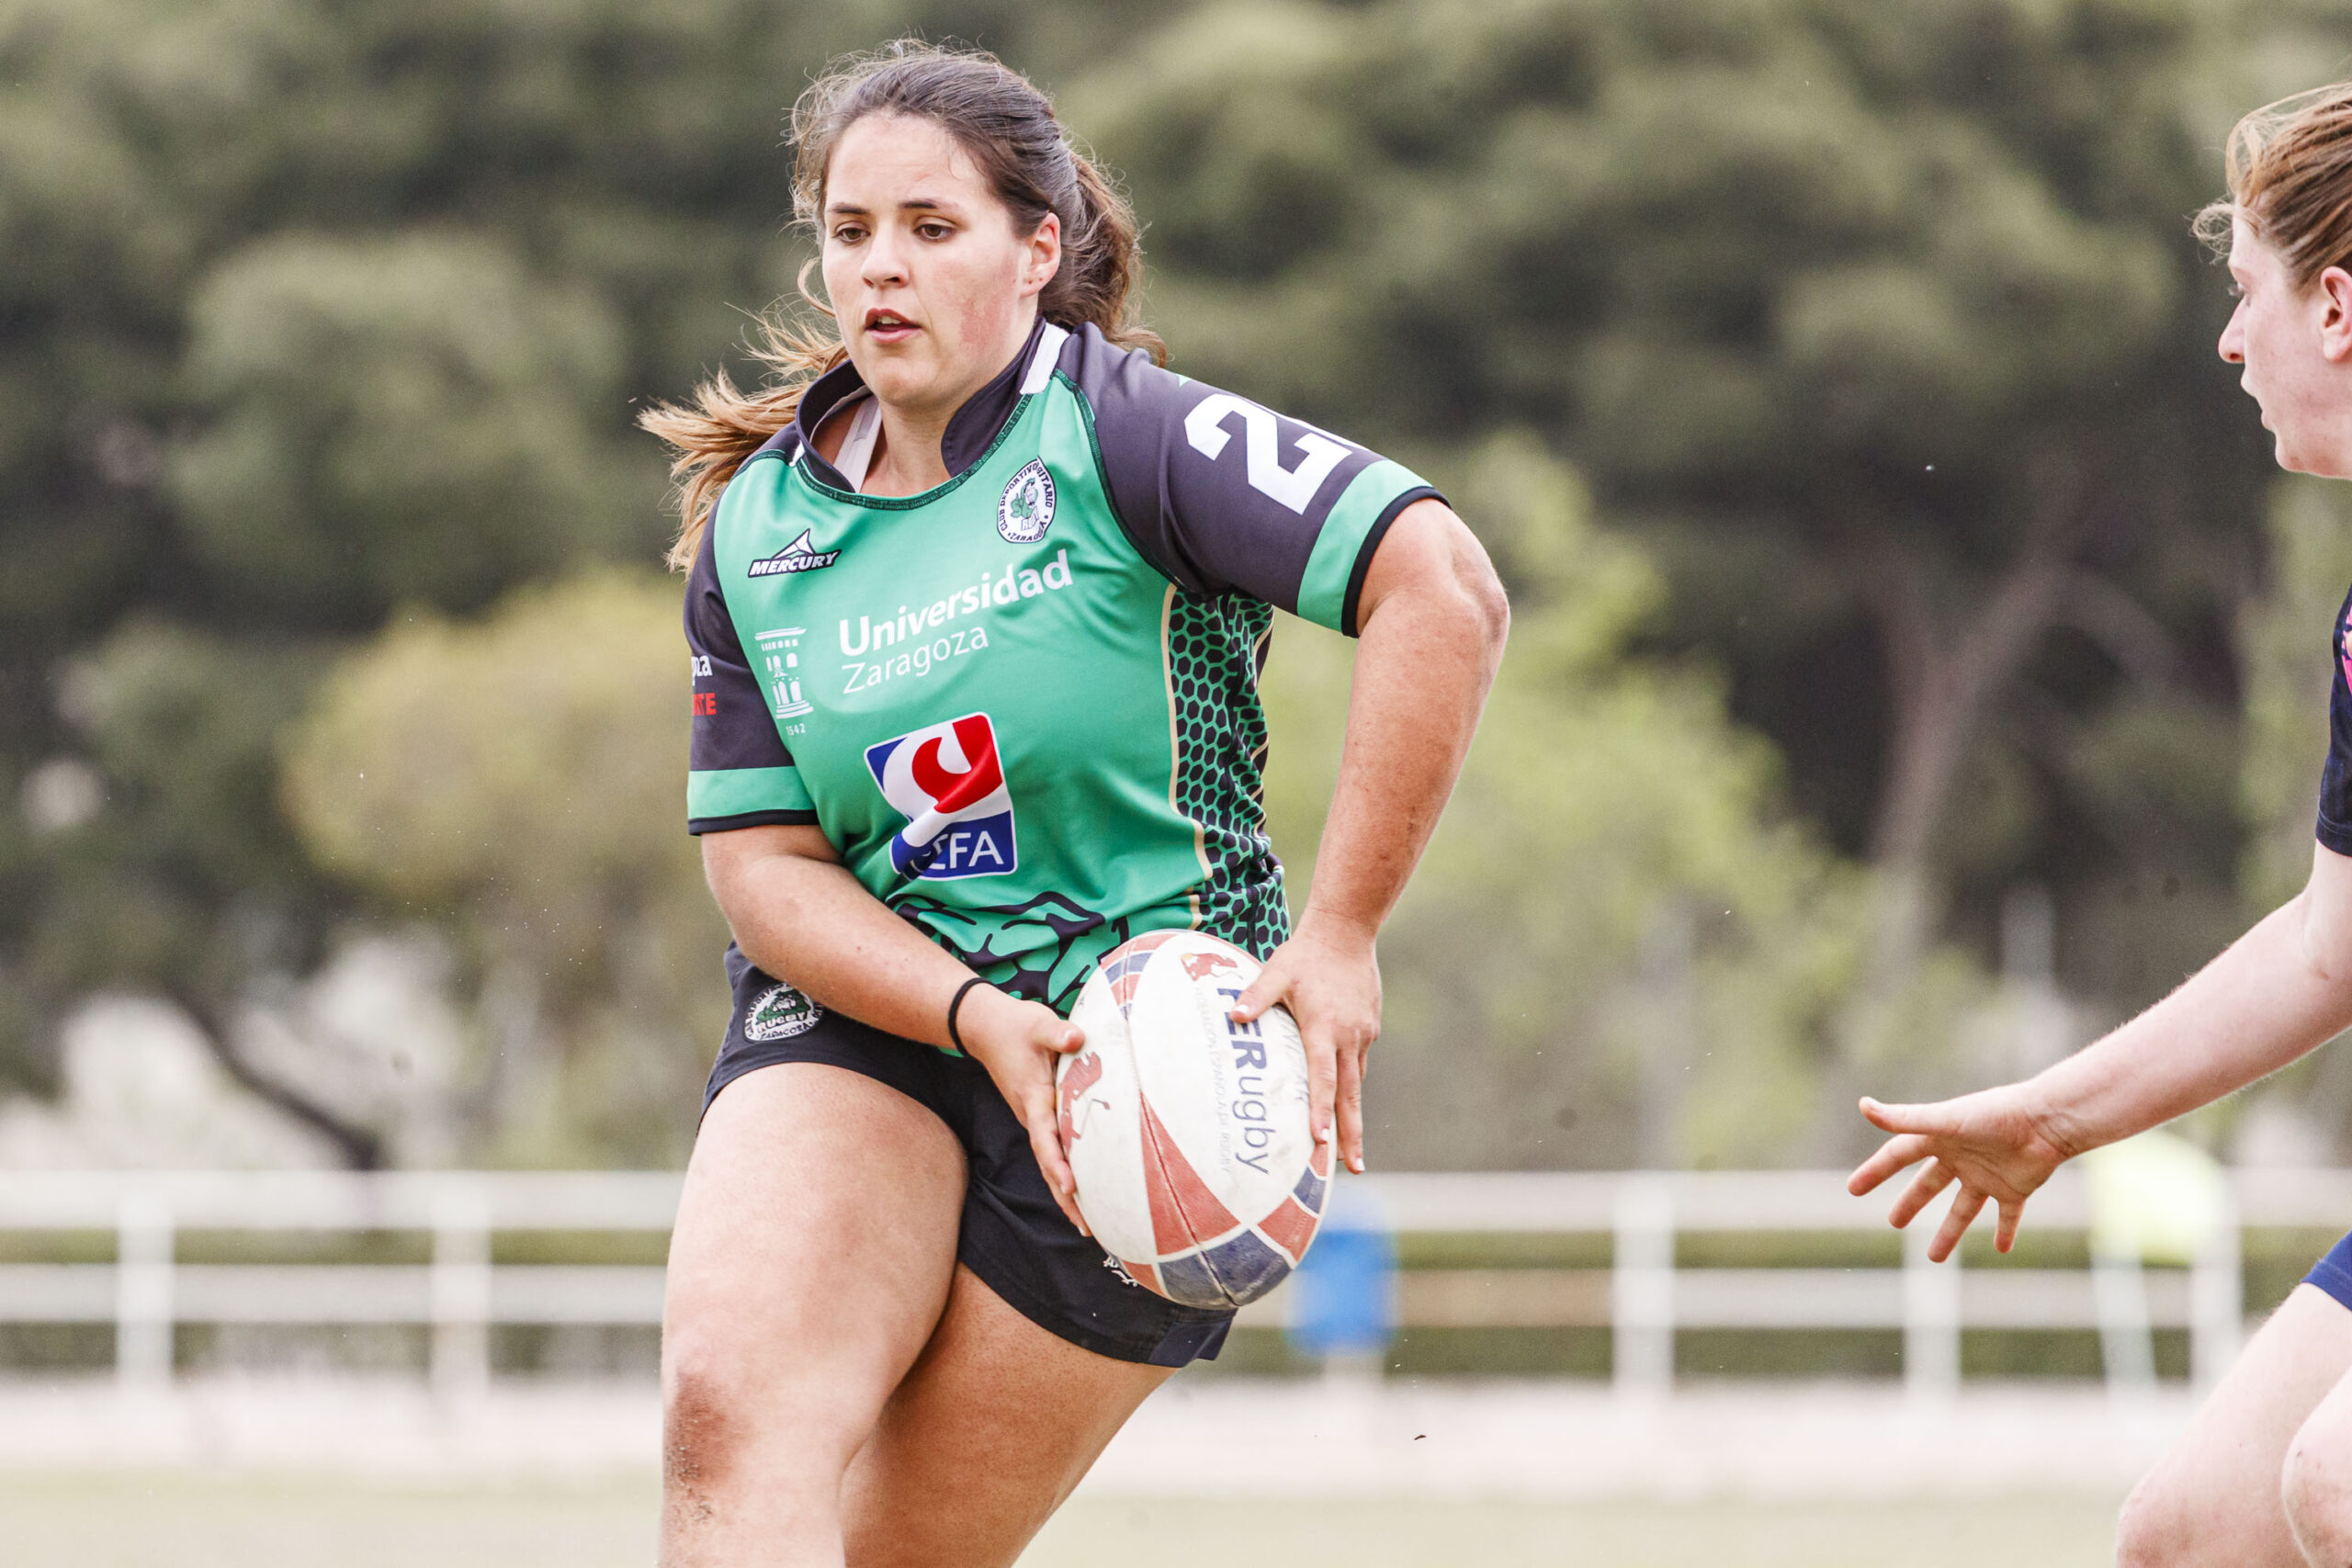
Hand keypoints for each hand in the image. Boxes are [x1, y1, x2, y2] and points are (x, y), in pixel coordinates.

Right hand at [958, 987, 1089, 1233]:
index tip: (1072, 1187)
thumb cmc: (1015, 1026)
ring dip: (1066, 1192)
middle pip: (1048, 1163)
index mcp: (1033, 1098)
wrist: (986, 1028)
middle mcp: (1032, 1115)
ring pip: (1051, 1161)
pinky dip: (1065, 1172)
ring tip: (1088, 1224)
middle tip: (1087, 1228)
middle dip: (1065, 1197)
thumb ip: (1057, 1033)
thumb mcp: (1038, 1023)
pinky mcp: (1039, 1116)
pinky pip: (1053, 1150)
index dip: (1057, 1163)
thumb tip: (1076, 1038)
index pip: (1045, 1137)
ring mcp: (1034, 1118)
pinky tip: (1083, 1190)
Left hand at [1230, 915, 1381, 1174]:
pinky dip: (1351, 1083)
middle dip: (1351, 1135)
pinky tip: (1343, 1096)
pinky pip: (1358, 1062)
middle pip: (1350, 1095)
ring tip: (1350, 1149)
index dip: (1319, 1111)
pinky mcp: (1369, 1027)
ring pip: (1355, 1081)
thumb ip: (1255, 997)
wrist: (1348, 931)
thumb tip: (1232, 1016)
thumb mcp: (1276, 972)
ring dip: (1352, 1114)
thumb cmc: (1306, 954)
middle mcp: (1348, 1036)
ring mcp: (1363, 1033)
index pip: (1321, 1078)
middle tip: (1355, 1168)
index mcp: (1323, 1028)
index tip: (1319, 1140)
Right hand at [1846, 1085, 2080, 1259]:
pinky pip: (2007, 1215)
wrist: (2046, 1122)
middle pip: (1928, 1184)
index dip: (1875, 1171)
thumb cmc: (1994, 1115)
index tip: (1853, 1189)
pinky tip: (2002, 1249)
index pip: (1899, 1156)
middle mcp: (1960, 1157)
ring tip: (1934, 1259)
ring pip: (1963, 1209)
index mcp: (1939, 1138)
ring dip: (1949, 1231)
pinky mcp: (2014, 1189)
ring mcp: (1987, 1176)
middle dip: (1910, 1203)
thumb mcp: (1945, 1120)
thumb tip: (1863, 1106)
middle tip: (1894, 1223)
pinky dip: (2005, 1232)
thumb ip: (1904, 1119)